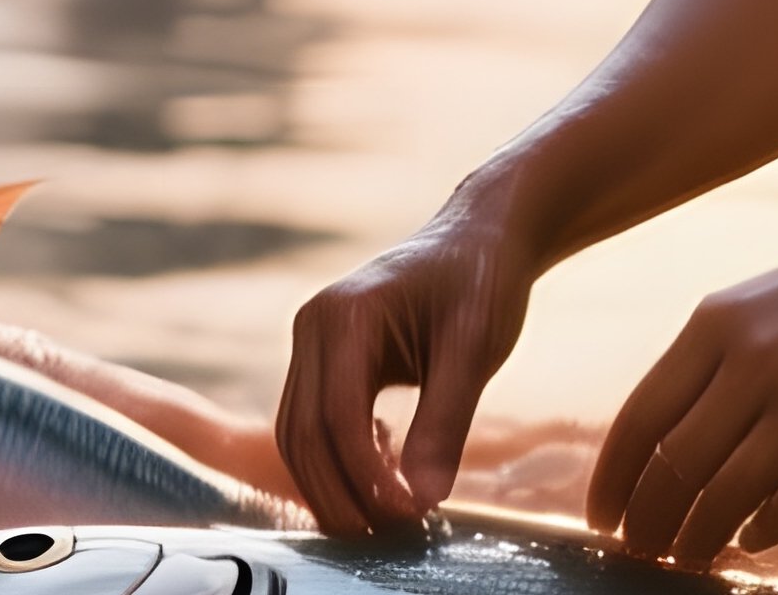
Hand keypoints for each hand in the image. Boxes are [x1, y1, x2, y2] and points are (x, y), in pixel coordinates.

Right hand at [276, 197, 536, 535]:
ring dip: (332, 487)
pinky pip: (311, 423)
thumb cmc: (479, 281)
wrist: (477, 239)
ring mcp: (312, 341)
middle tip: (395, 538)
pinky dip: (335, 463)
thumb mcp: (474, 347)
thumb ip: (445, 421)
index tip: (410, 516)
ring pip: (298, 435)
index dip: (366, 476)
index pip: (336, 415)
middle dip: (342, 494)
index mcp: (344, 314)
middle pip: (303, 433)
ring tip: (386, 523)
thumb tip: (423, 500)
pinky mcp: (322, 359)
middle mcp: (313, 325)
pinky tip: (381, 480)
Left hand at [585, 223, 777, 569]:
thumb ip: (707, 361)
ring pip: (727, 493)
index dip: (613, 475)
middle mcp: (749, 361)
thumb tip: (661, 435)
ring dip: (698, 537)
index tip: (598, 515)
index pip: (641, 416)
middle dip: (648, 518)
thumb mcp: (750, 307)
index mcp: (713, 325)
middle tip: (636, 550)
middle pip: (675, 463)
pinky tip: (750, 540)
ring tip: (683, 559)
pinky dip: (764, 530)